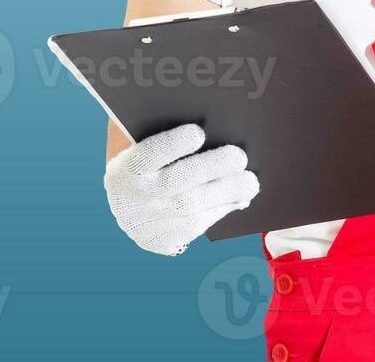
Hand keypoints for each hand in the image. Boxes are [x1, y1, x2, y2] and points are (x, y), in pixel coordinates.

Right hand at [103, 124, 259, 256]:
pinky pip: (197, 226)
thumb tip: (215, 132)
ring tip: (250, 182)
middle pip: (175, 183)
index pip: (148, 155)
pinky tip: (238, 197)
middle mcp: (132, 199)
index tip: (199, 132)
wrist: (127, 207)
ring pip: (192, 209)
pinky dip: (221, 209)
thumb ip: (168, 136)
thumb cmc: (148, 165)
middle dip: (211, 168)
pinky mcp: (161, 242)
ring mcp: (146, 223)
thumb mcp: (144, 147)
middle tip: (240, 157)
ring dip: (227, 193)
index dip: (173, 144)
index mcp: (125, 169)